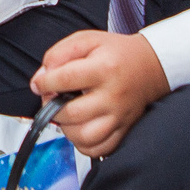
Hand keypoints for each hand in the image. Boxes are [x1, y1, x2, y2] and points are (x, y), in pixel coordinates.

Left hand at [30, 30, 169, 156]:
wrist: (150, 65)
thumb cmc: (116, 54)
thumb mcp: (87, 40)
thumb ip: (59, 54)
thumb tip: (41, 79)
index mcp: (104, 68)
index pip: (64, 79)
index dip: (44, 82)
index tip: (39, 83)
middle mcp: (113, 95)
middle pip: (71, 113)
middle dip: (52, 108)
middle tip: (52, 99)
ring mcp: (119, 116)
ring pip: (84, 137)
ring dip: (66, 129)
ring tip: (66, 115)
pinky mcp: (123, 130)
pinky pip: (98, 150)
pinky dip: (82, 144)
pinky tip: (79, 128)